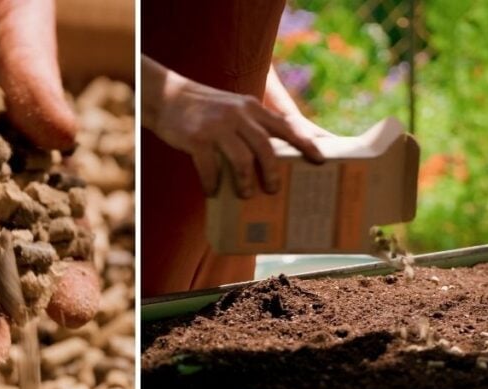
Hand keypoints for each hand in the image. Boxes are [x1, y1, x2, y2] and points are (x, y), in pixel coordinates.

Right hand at [142, 56, 324, 198]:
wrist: (167, 96)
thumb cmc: (204, 109)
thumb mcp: (233, 108)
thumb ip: (251, 125)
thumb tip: (269, 157)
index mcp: (251, 108)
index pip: (285, 126)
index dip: (305, 143)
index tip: (320, 159)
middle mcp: (238, 115)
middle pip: (265, 148)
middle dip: (272, 173)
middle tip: (274, 190)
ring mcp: (217, 126)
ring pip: (241, 160)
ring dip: (245, 182)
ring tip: (246, 194)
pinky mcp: (196, 138)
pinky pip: (210, 167)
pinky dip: (213, 184)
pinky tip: (212, 192)